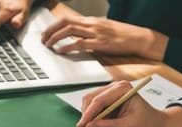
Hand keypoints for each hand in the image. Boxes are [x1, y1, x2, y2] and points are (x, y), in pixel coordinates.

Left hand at [41, 16, 167, 59]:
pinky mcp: (100, 43)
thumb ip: (90, 31)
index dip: (54, 26)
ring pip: (69, 31)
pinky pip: (79, 44)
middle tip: (43, 39)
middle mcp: (92, 24)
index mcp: (92, 21)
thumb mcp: (104, 29)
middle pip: (65, 23)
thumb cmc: (122, 35)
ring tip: (48, 45)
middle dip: (50, 31)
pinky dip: (67, 47)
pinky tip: (60, 51)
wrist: (138, 37)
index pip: (67, 19)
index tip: (46, 33)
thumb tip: (78, 35)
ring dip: (55, 38)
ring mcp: (95, 33)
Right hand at [77, 80, 181, 126]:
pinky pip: (92, 112)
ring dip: (89, 122)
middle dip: (87, 118)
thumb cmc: (147, 125)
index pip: (100, 100)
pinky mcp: (106, 104)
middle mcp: (114, 89)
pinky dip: (92, 124)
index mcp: (123, 89)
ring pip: (89, 106)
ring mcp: (109, 95)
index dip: (89, 114)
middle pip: (90, 100)